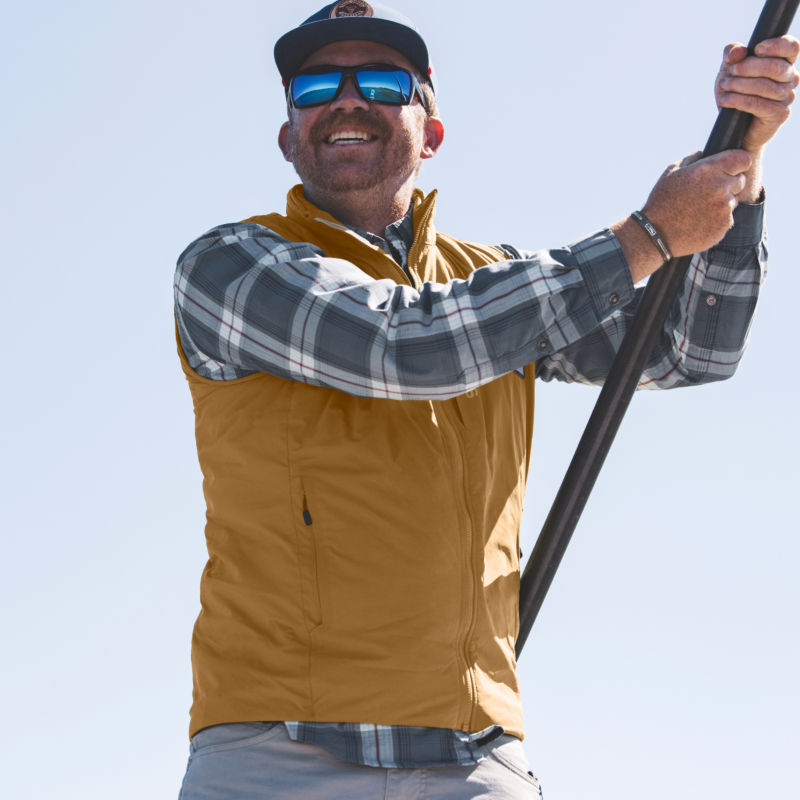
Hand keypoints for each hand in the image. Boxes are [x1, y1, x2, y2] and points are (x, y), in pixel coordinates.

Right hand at [642, 150, 751, 257]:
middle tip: (708, 193)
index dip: (738, 163)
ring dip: (721, 203)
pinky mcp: (724, 225)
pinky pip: (727, 218)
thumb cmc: (661, 202)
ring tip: (699, 210)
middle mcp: (720, 187)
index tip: (732, 169)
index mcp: (707, 170)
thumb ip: (691, 159)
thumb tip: (703, 153)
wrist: (655, 234)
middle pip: (740, 180)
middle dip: (728, 184)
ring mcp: (724, 207)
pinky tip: (699, 221)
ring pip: (733, 200)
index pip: (743, 159)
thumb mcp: (671, 173)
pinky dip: (717, 219)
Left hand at [715, 35, 798, 152]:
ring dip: (740, 84)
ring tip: (724, 85)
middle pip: (775, 67)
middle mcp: (790, 78)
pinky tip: (724, 100)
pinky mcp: (779, 114)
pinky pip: (758, 104)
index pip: (791, 47)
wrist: (734, 127)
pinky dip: (738, 100)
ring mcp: (787, 97)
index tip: (756, 49)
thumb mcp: (730, 70)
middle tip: (730, 72)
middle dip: (748, 67)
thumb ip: (732, 54)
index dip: (776, 45)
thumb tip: (737, 52)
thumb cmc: (735, 92)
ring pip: (765, 86)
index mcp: (784, 62)